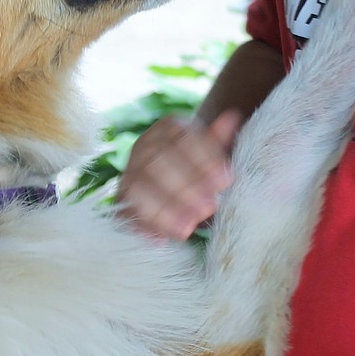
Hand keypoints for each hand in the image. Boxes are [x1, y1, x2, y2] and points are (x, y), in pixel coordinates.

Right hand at [114, 109, 242, 239]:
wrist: (169, 181)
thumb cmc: (197, 166)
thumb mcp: (211, 153)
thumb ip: (219, 139)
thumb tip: (232, 115)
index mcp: (168, 129)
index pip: (183, 138)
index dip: (205, 159)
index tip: (226, 180)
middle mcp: (144, 147)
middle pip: (159, 162)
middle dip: (186, 187)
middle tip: (210, 207)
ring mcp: (129, 172)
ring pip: (140, 187)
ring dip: (165, 209)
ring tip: (189, 228)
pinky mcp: (121, 199)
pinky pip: (127, 211)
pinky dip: (143, 225)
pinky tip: (160, 239)